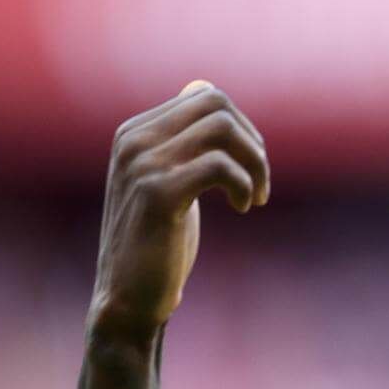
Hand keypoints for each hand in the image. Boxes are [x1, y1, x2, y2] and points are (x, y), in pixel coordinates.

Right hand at [87, 81, 269, 343]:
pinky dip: (244, 184)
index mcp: (134, 132)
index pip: (205, 95)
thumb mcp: (168, 181)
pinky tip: (243, 207)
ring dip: (255, 163)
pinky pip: (220, 166)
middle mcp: (133, 140)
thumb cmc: (158, 243)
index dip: (242, 128)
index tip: (249, 167)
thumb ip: (183, 141)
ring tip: (255, 197)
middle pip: (216, 103)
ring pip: (222, 128)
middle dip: (252, 142)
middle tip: (259, 183)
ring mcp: (142, 164)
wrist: (129, 298)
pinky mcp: (158, 194)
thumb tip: (202, 91)